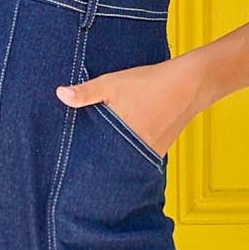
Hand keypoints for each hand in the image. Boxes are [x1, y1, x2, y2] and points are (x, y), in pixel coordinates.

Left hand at [54, 51, 210, 157]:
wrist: (188, 85)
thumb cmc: (150, 83)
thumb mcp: (111, 83)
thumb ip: (85, 92)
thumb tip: (60, 94)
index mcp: (118, 136)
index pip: (94, 159)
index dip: (82, 163)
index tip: (71, 166)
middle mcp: (133, 149)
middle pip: (108, 164)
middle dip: (96, 164)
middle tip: (82, 166)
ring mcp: (148, 153)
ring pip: (124, 162)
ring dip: (113, 160)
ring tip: (101, 156)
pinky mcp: (158, 151)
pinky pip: (138, 158)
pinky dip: (128, 154)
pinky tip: (122, 147)